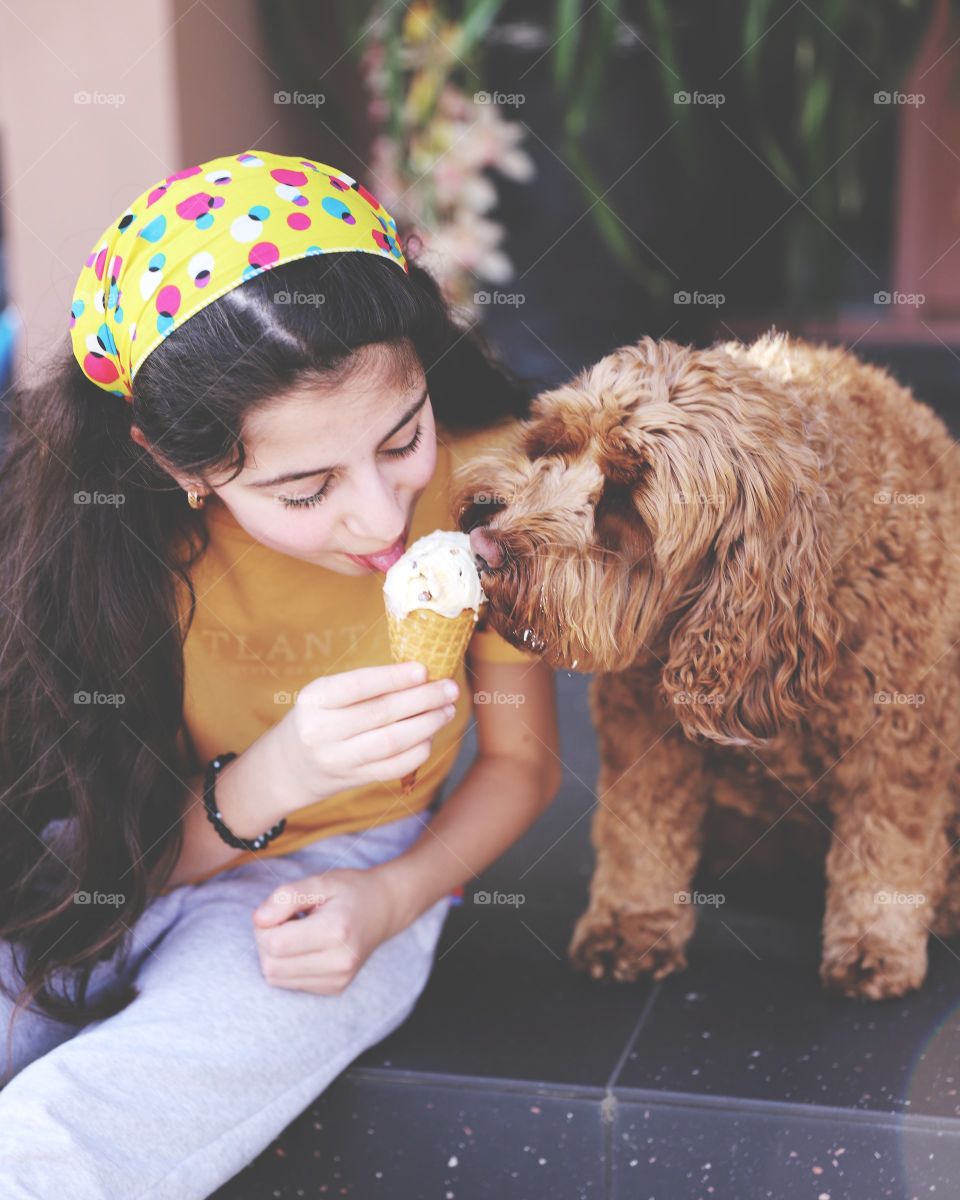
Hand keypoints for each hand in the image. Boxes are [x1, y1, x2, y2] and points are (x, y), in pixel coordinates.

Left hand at [252, 866, 403, 994]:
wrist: (384, 910)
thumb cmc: (350, 891)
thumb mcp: (319, 881)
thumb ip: (285, 897)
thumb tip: (257, 920)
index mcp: (336, 932)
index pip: (275, 944)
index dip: (265, 925)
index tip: (278, 910)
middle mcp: (339, 962)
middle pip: (271, 966)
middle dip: (266, 942)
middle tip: (285, 920)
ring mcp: (338, 980)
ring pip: (276, 978)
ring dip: (275, 956)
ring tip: (296, 933)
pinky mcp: (334, 989)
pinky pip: (289, 984)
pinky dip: (287, 965)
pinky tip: (305, 947)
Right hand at [277, 662, 458, 803]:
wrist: (290, 766)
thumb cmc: (321, 716)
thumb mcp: (327, 694)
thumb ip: (367, 685)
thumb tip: (422, 674)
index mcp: (315, 699)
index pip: (357, 686)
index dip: (393, 678)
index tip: (424, 669)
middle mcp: (322, 731)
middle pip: (381, 714)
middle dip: (423, 699)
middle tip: (450, 689)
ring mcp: (337, 759)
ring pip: (392, 742)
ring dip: (427, 724)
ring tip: (447, 710)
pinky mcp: (353, 780)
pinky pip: (394, 766)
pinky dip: (418, 750)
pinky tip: (431, 735)